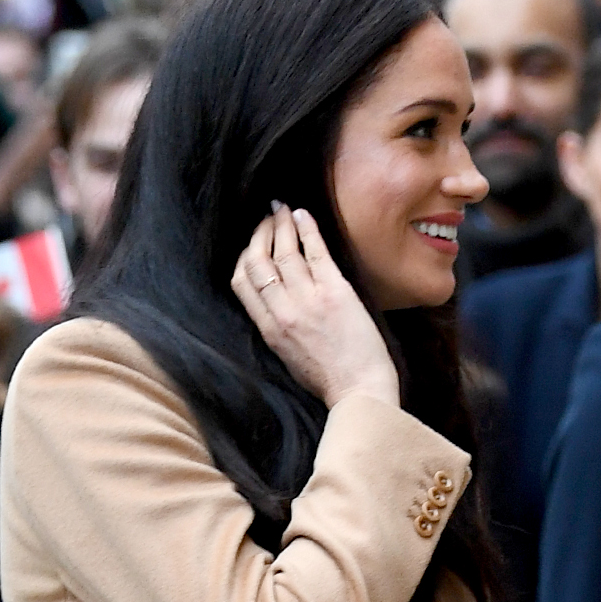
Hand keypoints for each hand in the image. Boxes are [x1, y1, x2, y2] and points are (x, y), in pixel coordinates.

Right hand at [231, 205, 397, 409]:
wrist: (358, 391)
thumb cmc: (328, 379)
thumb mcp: (287, 356)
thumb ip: (276, 327)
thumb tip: (272, 301)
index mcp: (268, 330)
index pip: (242, 282)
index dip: (244, 255)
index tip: (252, 243)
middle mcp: (283, 312)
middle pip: (258, 261)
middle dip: (259, 233)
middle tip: (266, 218)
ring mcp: (308, 300)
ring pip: (284, 252)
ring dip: (281, 224)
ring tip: (281, 209)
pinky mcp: (335, 292)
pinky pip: (315, 251)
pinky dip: (307, 228)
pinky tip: (302, 214)